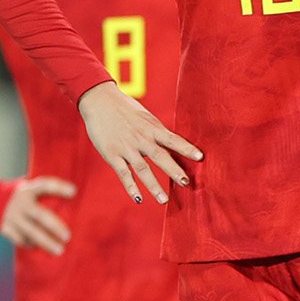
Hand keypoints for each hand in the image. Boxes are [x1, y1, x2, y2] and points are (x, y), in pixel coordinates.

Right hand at [0, 175, 75, 252]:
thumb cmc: (23, 197)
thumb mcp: (31, 188)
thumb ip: (48, 192)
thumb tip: (75, 198)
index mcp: (28, 190)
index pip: (44, 185)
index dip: (59, 187)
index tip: (74, 192)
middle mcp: (20, 203)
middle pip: (39, 215)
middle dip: (54, 226)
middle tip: (67, 237)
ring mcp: (12, 217)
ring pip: (30, 232)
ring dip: (45, 242)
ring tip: (59, 251)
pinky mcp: (5, 229)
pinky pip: (21, 240)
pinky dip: (32, 245)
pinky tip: (42, 249)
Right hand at [78, 81, 199, 204]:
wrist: (99, 100)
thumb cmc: (125, 109)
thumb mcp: (145, 117)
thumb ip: (157, 132)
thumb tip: (174, 145)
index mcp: (152, 128)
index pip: (173, 139)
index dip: (187, 148)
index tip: (200, 157)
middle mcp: (141, 139)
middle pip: (160, 156)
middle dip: (173, 170)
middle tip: (186, 183)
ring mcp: (126, 147)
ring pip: (142, 169)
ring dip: (153, 186)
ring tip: (164, 200)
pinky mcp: (112, 154)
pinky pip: (123, 173)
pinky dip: (131, 187)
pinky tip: (139, 199)